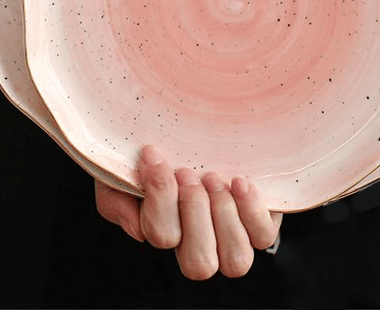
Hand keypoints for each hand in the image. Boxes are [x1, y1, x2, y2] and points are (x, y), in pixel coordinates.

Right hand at [95, 145, 282, 279]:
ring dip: (222, 215)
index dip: (160, 199)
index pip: (162, 237)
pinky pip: (264, 236)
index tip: (156, 157)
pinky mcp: (261, 217)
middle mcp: (201, 241)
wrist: (194, 115)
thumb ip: (115, 202)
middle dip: (193, 212)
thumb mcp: (121, 169)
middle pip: (199, 264)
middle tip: (186, 173)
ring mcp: (233, 233)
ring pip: (235, 260)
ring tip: (212, 177)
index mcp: (165, 230)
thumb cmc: (156, 149)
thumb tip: (138, 231)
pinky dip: (251, 211)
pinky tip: (238, 181)